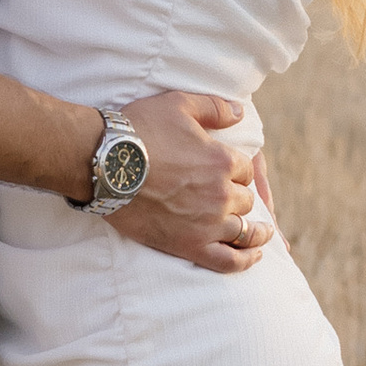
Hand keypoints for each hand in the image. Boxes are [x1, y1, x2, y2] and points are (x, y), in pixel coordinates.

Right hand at [107, 92, 272, 274]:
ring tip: (261, 234)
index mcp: (222, 161)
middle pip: (244, 200)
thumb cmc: (139, 131)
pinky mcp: (189, 246)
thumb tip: (239, 112)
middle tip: (225, 198)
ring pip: (244, 231)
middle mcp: (221, 194)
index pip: (245, 170)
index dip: (236, 171)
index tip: (226, 174)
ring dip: (256, 232)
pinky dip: (245, 260)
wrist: (104, 164)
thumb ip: (214, 108)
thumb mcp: (178, 105)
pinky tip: (254, 256)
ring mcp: (207, 223)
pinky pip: (228, 260)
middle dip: (238, 197)